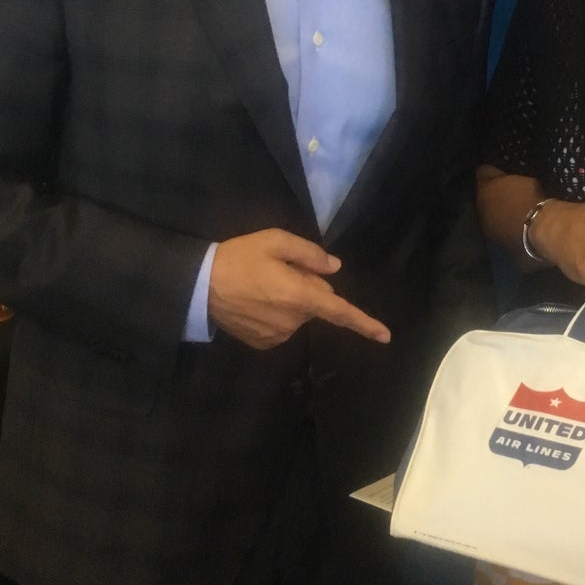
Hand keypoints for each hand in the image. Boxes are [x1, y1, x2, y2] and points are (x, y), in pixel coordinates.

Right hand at [208, 228, 388, 349]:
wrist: (198, 285)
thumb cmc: (239, 258)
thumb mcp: (275, 242)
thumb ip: (310, 254)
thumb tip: (334, 268)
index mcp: (300, 296)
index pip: (339, 311)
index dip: (364, 323)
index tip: (385, 335)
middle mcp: (292, 321)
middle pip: (315, 303)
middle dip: (308, 287)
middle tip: (280, 269)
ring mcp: (277, 335)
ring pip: (298, 315)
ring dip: (291, 301)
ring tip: (262, 284)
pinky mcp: (263, 343)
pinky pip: (282, 326)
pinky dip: (276, 313)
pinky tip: (255, 301)